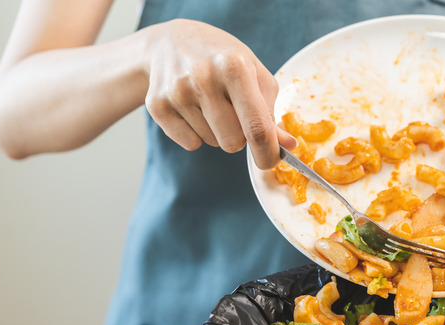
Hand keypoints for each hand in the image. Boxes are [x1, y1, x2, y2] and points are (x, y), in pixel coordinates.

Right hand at [142, 19, 294, 168]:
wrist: (170, 42)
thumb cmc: (222, 59)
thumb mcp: (254, 74)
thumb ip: (271, 111)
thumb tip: (287, 146)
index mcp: (234, 67)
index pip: (256, 127)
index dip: (267, 153)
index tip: (271, 162)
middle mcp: (204, 78)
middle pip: (233, 142)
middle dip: (239, 136)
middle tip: (232, 111)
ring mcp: (177, 92)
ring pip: (212, 143)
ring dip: (217, 131)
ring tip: (210, 103)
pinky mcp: (157, 105)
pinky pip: (190, 143)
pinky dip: (196, 134)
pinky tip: (192, 108)